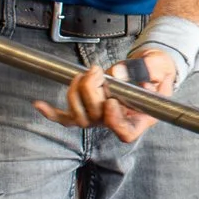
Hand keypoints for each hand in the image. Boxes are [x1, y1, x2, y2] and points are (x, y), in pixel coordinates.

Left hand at [36, 47, 182, 141]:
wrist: (150, 70)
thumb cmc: (158, 71)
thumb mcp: (160, 66)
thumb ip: (145, 69)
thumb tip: (117, 73)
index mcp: (140, 119)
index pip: (124, 133)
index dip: (113, 120)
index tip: (111, 101)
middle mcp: (118, 123)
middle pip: (96, 119)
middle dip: (91, 93)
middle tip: (96, 71)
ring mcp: (101, 119)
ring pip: (80, 116)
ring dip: (76, 93)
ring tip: (87, 73)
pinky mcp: (88, 111)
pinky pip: (67, 118)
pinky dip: (52, 112)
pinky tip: (39, 104)